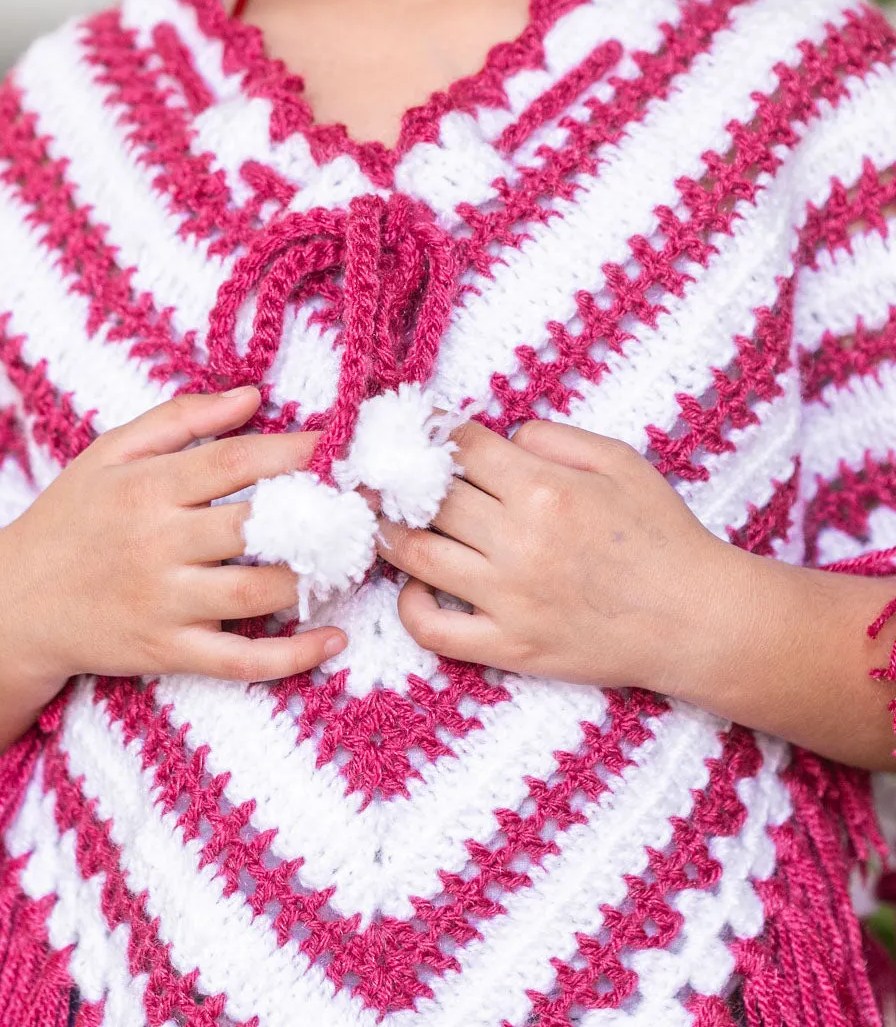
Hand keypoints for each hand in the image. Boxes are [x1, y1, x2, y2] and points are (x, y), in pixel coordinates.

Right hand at [0, 387, 346, 686]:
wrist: (12, 606)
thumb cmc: (69, 519)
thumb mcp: (108, 453)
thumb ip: (179, 420)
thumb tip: (253, 396)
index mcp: (147, 488)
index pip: (237, 463)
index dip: (299, 452)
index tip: (347, 445)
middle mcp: (157, 545)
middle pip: (260, 526)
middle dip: (326, 512)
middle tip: (373, 503)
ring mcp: (164, 603)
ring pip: (259, 591)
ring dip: (318, 576)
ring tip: (359, 558)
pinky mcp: (166, 652)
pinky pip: (240, 660)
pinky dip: (292, 656)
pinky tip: (333, 639)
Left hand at [376, 419, 735, 692]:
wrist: (697, 618)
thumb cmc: (661, 533)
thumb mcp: (621, 461)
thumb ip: (554, 438)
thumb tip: (500, 439)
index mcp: (544, 489)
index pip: (460, 449)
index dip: (432, 435)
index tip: (421, 433)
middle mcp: (519, 541)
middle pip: (429, 498)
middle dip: (401, 479)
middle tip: (385, 474)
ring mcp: (510, 598)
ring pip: (417, 555)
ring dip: (388, 532)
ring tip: (382, 519)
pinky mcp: (510, 646)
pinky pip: (435, 631)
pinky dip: (410, 606)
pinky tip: (414, 585)